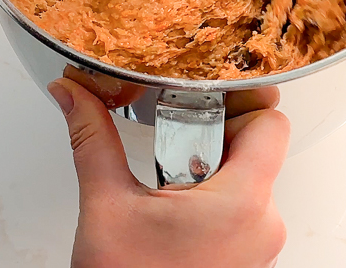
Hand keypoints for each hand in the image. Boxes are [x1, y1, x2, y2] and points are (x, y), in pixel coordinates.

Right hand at [47, 75, 288, 267]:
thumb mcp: (105, 206)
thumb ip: (93, 139)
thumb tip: (74, 95)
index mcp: (240, 202)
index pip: (271, 123)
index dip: (239, 107)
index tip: (202, 108)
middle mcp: (264, 225)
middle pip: (259, 150)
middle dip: (214, 141)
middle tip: (172, 152)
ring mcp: (262, 248)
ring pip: (251, 182)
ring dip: (213, 175)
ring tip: (170, 191)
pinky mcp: (252, 263)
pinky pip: (246, 215)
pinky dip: (216, 206)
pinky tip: (178, 217)